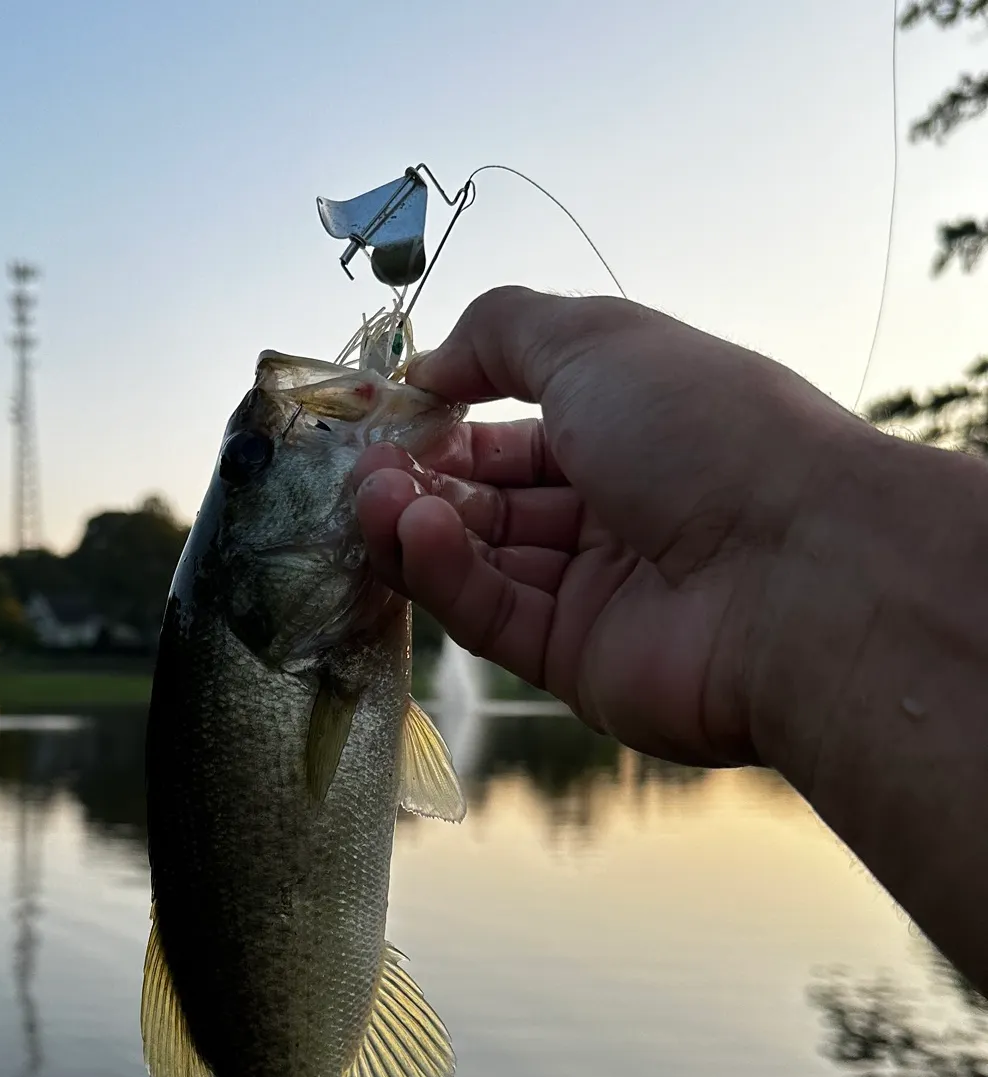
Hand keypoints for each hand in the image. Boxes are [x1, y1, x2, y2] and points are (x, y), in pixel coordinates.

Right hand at [352, 286, 882, 764]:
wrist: (797, 576)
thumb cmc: (707, 433)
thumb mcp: (597, 339)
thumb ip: (500, 333)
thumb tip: (425, 364)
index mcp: (630, 431)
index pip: (516, 431)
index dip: (448, 420)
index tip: (385, 415)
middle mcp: (613, 512)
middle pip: (490, 500)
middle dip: (419, 479)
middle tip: (361, 469)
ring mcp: (593, 591)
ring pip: (480, 560)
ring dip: (417, 525)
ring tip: (372, 500)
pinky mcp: (574, 661)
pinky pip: (492, 615)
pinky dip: (446, 574)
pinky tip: (416, 534)